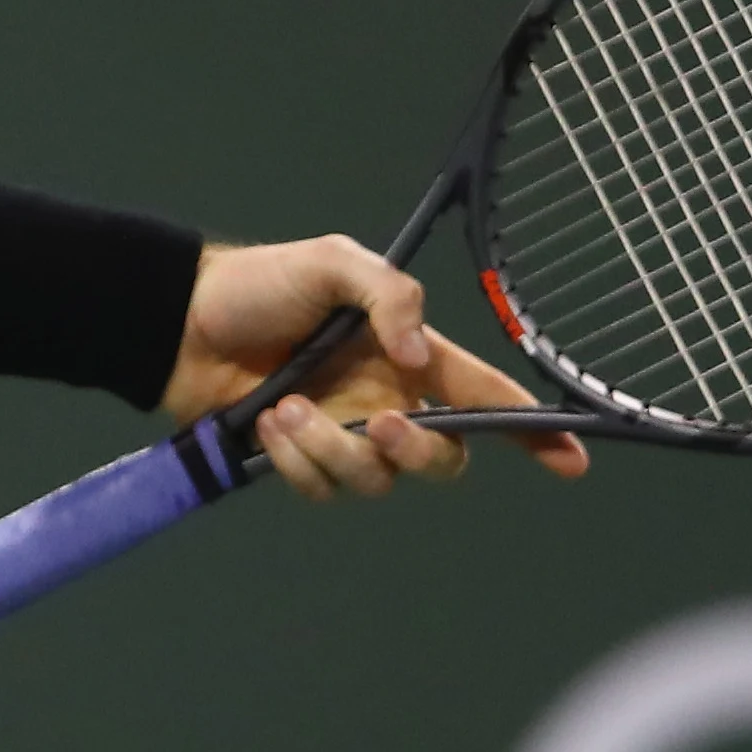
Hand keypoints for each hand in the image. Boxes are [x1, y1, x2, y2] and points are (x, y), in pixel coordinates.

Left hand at [157, 236, 588, 499]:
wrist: (179, 319)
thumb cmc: (259, 283)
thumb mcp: (332, 263)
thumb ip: (388, 296)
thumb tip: (417, 358)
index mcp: (407, 358)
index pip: (485, 397)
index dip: (533, 431)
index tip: (573, 460)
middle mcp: (385, 403)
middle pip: (442, 460)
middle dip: (420, 453)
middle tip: (381, 423)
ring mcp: (342, 436)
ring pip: (375, 480)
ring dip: (332, 448)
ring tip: (284, 407)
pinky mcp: (298, 463)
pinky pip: (321, 488)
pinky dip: (296, 461)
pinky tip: (264, 424)